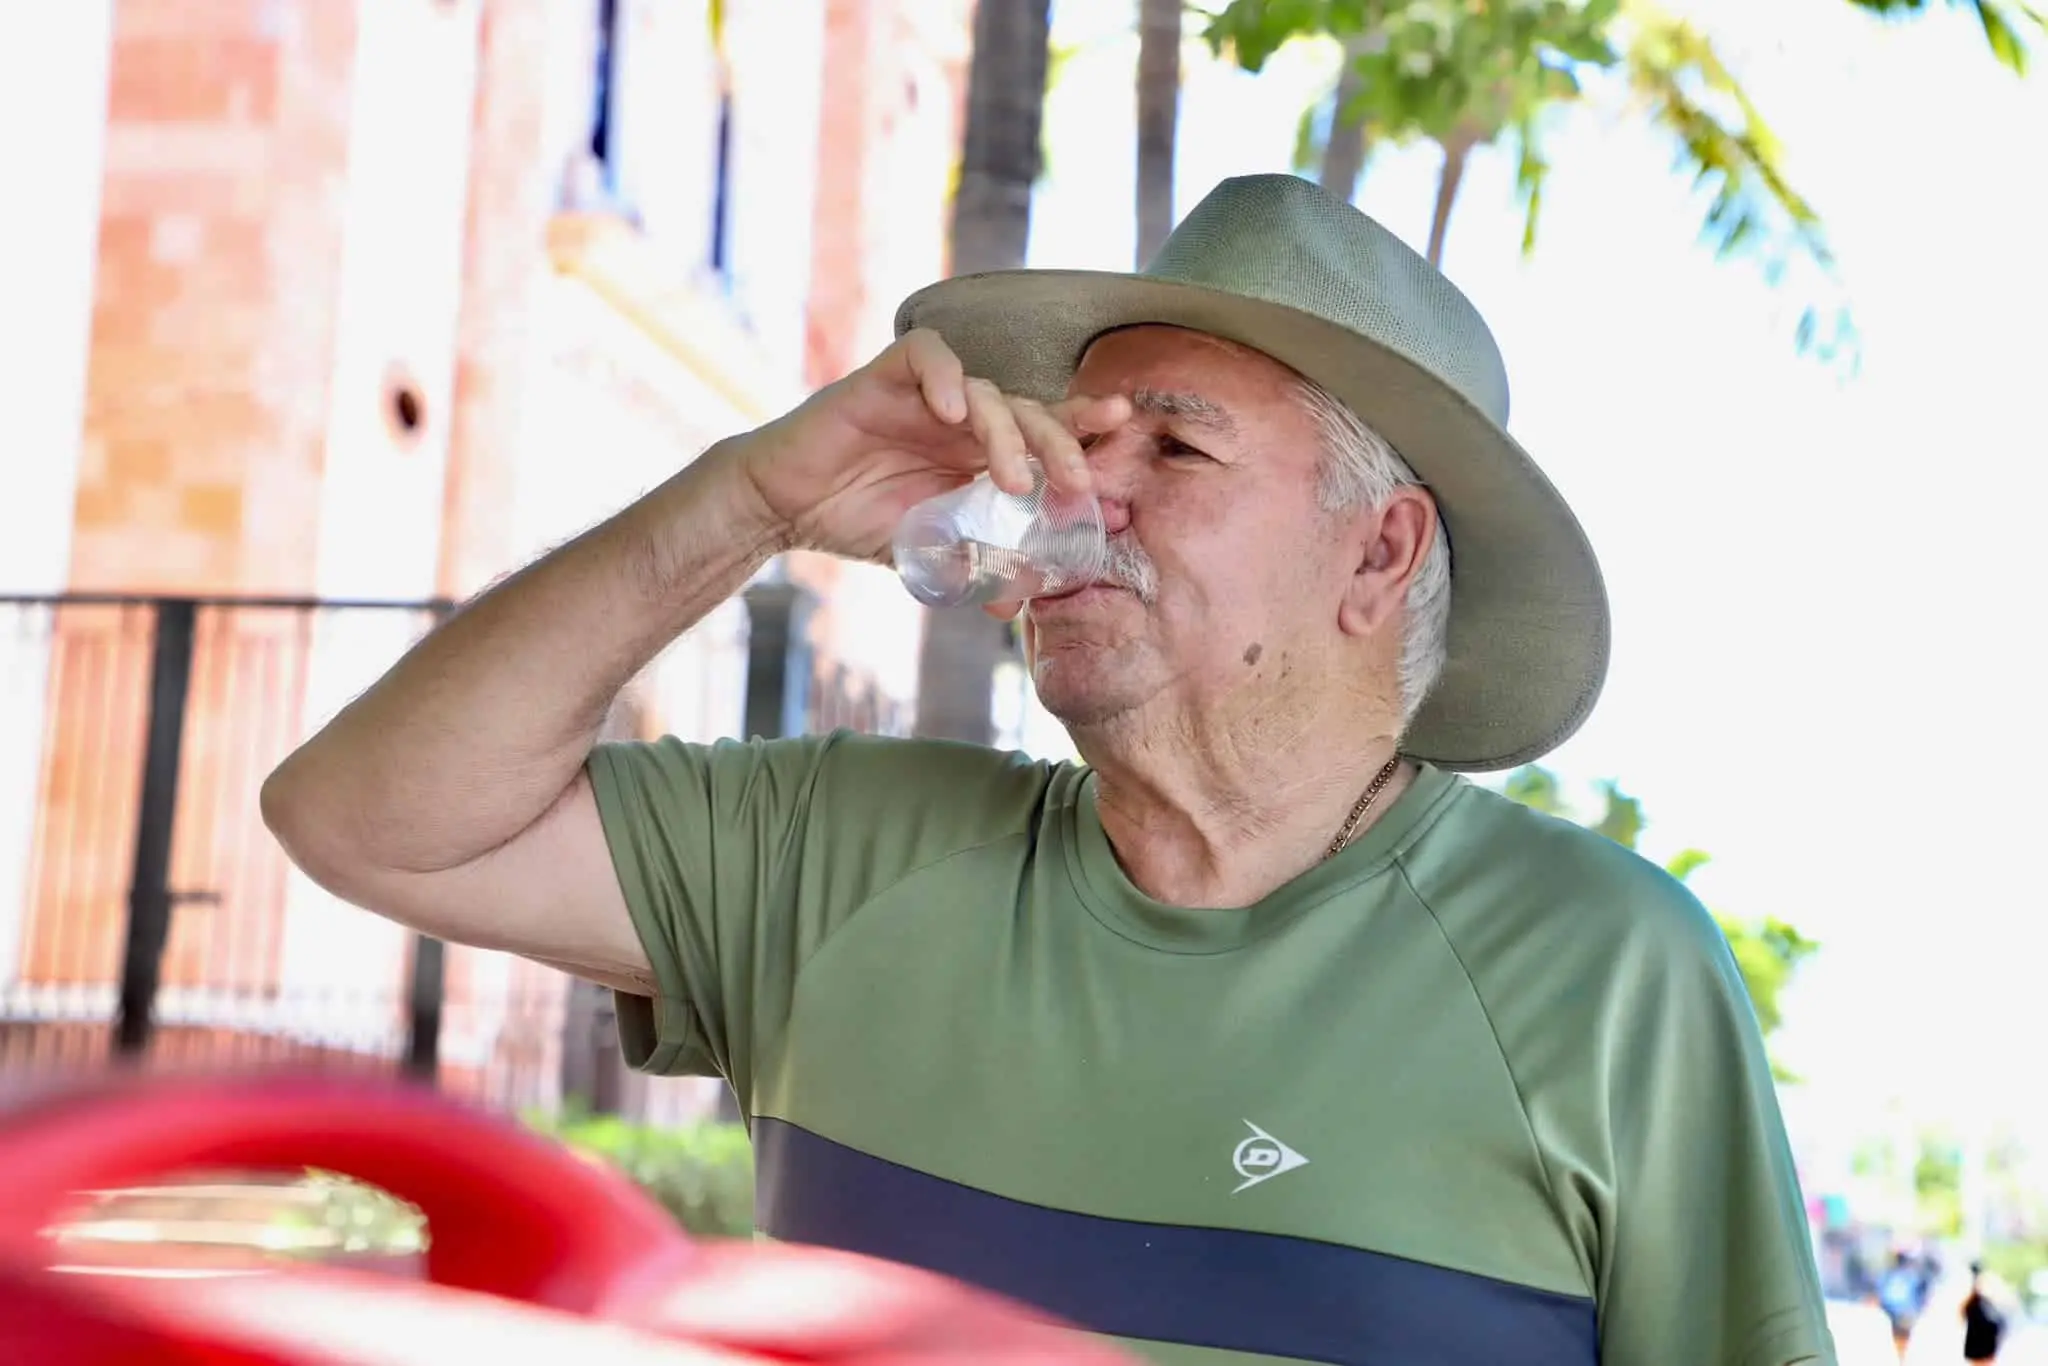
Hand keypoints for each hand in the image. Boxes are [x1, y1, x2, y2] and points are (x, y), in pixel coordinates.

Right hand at [734, 329, 1129, 563]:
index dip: (1084, 427)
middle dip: (1061, 441)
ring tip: (1010, 479)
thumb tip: (1017, 609)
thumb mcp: (926, 552)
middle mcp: (961, 417)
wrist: (785, 508)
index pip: (1044, 429)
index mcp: (978, 450)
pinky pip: (927, 356)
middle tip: (1076, 483)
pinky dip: (944, 378)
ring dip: (1006, 432)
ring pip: (985, 390)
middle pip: (1028, 408)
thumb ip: (972, 570)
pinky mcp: (884, 379)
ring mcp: (925, 395)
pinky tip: (948, 414)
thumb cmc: (857, 522)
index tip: (1123, 433)